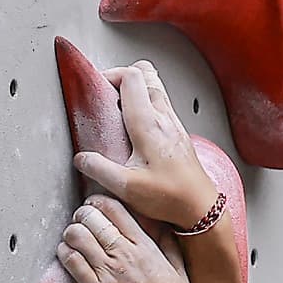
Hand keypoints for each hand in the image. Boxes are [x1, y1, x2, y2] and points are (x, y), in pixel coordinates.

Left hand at [57, 195, 199, 282]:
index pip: (117, 210)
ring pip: (78, 237)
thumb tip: (165, 231)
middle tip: (80, 219)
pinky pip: (72, 263)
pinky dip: (64, 253)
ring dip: (71, 233)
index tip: (95, 205)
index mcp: (147, 249)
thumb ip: (169, 249)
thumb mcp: (180, 275)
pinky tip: (65, 253)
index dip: (100, 202)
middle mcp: (126, 256)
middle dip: (82, 215)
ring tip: (71, 236)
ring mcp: (109, 273)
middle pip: (94, 219)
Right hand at [73, 60, 219, 228]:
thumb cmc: (170, 197)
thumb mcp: (126, 187)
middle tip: (106, 95)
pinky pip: (162, 105)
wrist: (201, 207)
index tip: (96, 88)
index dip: (111, 74)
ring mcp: (174, 124)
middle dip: (122, 77)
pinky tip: (134, 129)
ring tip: (118, 112)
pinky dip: (146, 105)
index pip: (132, 78)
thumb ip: (99, 169)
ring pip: (156, 88)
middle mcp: (165, 118)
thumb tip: (81, 158)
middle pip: (147, 75)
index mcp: (149, 125)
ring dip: (135, 91)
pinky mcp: (179, 134)